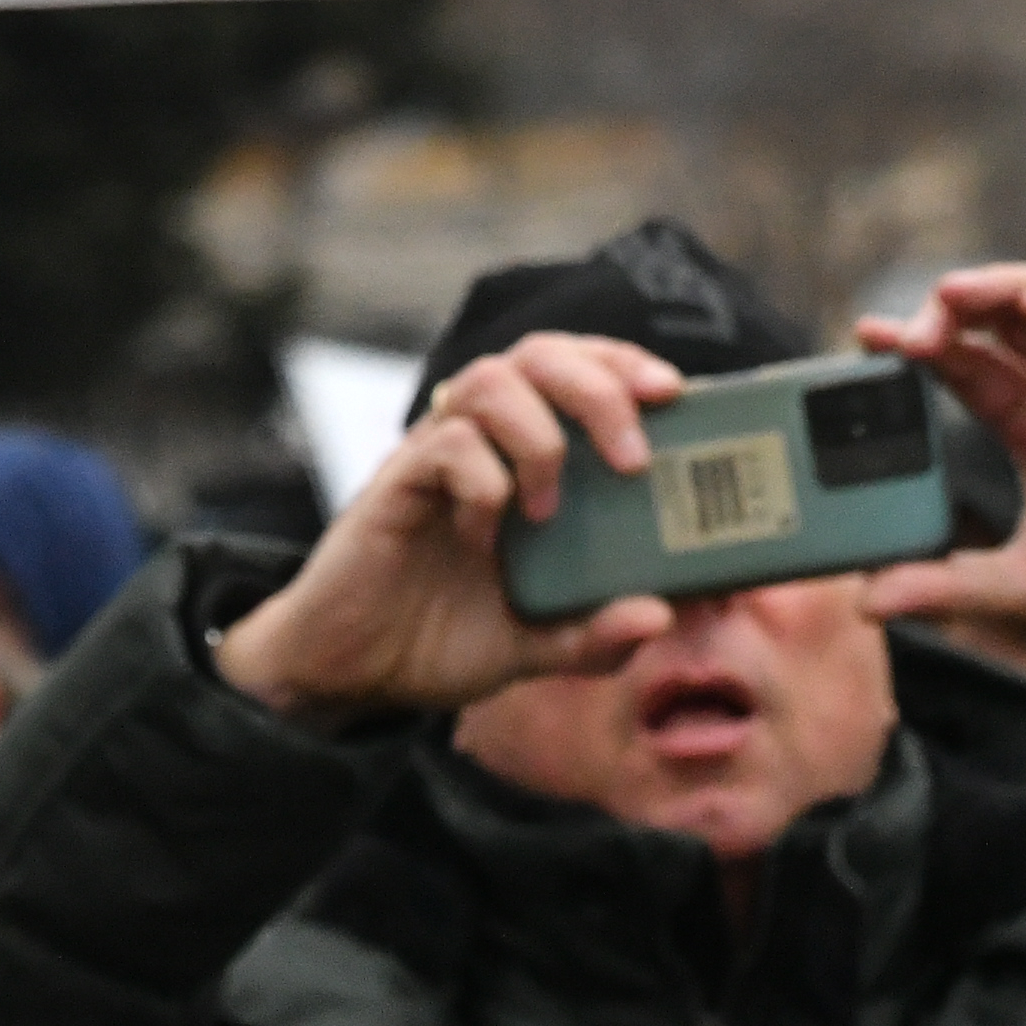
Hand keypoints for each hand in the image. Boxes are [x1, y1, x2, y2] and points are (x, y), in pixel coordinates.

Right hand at [208, 332, 686, 727]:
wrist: (351, 671)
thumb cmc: (442, 637)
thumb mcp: (537, 648)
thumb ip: (596, 636)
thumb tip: (659, 614)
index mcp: (523, 456)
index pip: (576, 369)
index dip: (622, 364)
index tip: (674, 391)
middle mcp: (482, 440)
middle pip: (540, 353)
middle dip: (599, 388)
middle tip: (633, 460)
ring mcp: (436, 456)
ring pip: (491, 379)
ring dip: (540, 434)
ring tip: (549, 505)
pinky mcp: (397, 484)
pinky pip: (446, 445)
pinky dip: (483, 485)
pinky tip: (484, 539)